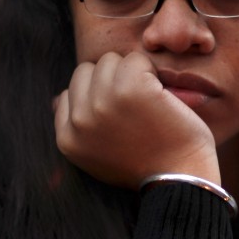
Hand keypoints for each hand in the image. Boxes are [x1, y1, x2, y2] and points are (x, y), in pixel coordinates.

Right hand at [54, 51, 219, 188]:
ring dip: (131, 72)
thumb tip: (58, 98)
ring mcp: (104, 102)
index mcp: (68, 139)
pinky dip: (150, 70)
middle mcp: (81, 120)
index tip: (119, 112)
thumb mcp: (96, 156)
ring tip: (147, 99)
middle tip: (136, 104)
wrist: (180, 179)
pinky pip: (136, 59)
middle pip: (87, 71)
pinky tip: (160, 93)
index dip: (97, 95)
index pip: (70, 92)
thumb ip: (76, 128)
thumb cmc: (146, 165)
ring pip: (110, 60)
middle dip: (111, 80)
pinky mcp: (131, 88)